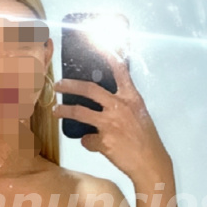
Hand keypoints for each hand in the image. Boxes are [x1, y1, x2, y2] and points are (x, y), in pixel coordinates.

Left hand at [52, 50, 170, 180]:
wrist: (151, 162)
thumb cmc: (147, 140)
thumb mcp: (140, 115)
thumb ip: (124, 105)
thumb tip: (105, 103)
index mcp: (132, 98)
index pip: (120, 71)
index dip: (108, 56)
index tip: (98, 43)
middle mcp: (120, 107)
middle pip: (89, 89)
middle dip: (69, 85)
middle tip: (58, 84)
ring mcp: (110, 123)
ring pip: (79, 112)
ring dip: (64, 111)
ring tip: (56, 111)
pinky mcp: (103, 140)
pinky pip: (87, 139)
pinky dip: (88, 142)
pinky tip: (92, 145)